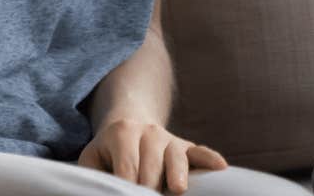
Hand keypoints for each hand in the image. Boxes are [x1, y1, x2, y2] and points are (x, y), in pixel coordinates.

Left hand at [77, 117, 226, 193]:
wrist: (129, 125)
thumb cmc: (108, 152)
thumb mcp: (92, 158)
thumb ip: (93, 175)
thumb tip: (102, 190)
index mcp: (122, 133)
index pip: (127, 167)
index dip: (127, 188)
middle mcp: (149, 132)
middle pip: (151, 166)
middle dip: (149, 187)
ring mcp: (170, 139)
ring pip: (176, 157)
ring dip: (177, 173)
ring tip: (177, 189)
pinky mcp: (186, 147)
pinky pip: (200, 152)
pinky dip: (210, 159)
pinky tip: (221, 166)